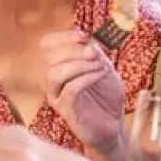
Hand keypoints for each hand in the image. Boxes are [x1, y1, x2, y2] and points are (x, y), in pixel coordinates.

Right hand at [41, 30, 126, 153]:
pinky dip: (86, 78)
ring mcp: (57, 96)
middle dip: (73, 50)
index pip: (46, 45)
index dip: (63, 37)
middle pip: (49, 58)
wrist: (114, 124)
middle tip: (94, 52)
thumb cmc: (106, 97)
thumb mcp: (104, 68)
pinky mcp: (66, 111)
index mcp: (58, 66)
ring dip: (78, 64)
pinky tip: (100, 74)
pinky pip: (70, 90)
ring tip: (98, 64)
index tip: (83, 36)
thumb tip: (88, 41)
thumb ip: (96, 54)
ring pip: (54, 74)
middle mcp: (52, 81)